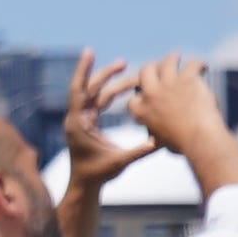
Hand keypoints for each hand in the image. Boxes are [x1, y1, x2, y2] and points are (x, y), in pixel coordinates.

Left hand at [66, 52, 127, 175]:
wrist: (85, 184)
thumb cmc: (98, 174)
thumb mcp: (120, 162)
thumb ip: (139, 151)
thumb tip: (160, 141)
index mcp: (78, 123)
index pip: (78, 91)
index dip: (83, 71)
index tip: (88, 52)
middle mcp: (77, 118)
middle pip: (90, 89)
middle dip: (105, 74)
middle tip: (123, 62)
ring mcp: (82, 119)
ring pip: (97, 94)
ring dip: (112, 83)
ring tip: (130, 70)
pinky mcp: (88, 123)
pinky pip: (100, 102)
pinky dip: (112, 93)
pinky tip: (127, 87)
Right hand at [132, 54, 228, 158]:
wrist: (199, 140)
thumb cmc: (182, 145)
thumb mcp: (159, 141)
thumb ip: (155, 132)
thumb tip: (156, 137)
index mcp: (140, 110)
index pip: (134, 96)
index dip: (141, 93)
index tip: (149, 94)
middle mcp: (150, 94)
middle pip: (146, 70)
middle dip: (153, 68)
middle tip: (161, 68)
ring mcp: (168, 84)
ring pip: (167, 61)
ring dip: (173, 58)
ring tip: (178, 58)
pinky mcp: (187, 79)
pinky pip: (192, 63)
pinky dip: (198, 64)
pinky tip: (203, 67)